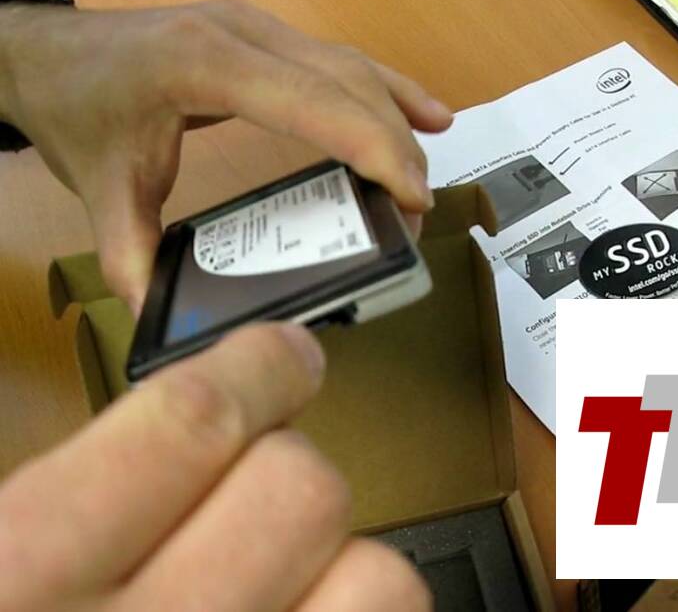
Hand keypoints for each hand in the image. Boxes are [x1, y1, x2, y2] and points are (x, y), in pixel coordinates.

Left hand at [0, 0, 451, 314]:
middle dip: (395, 145)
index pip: (314, 101)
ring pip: (353, 67)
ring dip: (398, 118)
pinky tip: (426, 110)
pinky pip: (341, 60)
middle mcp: (243, 34)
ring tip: (424, 175)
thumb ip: (131, 255)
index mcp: (204, 64)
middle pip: (348, 82)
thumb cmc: (78, 106)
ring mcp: (258, 30)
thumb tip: (160, 318)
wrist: (50, 56)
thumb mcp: (101, 185)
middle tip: (416, 210)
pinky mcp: (266, 39)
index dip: (374, 145)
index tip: (410, 195)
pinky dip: (389, 87)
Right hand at [0, 323, 429, 610]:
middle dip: (287, 470)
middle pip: (303, 490)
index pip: (191, 424)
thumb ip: (60, 501)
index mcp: (17, 581)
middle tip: (255, 491)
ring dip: (347, 564)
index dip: (256, 368)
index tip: (286, 354)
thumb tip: (187, 425)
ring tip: (290, 583)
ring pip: (380, 584)